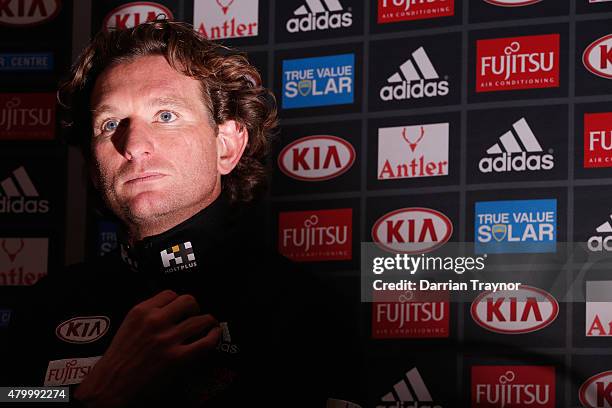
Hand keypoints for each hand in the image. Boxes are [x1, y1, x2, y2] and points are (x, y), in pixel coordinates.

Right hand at [73, 290, 220, 406]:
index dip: (179, 301)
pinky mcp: (178, 357)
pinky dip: (214, 336)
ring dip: (207, 321)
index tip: (182, 308)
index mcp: (141, 311)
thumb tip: (170, 313)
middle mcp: (155, 321)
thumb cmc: (116, 361)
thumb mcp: (127, 327)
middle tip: (195, 315)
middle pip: (188, 301)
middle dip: (195, 308)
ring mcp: (167, 339)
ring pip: (201, 319)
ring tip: (208, 325)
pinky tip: (214, 334)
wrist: (110, 387)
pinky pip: (206, 341)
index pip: (170, 294)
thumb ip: (147, 316)